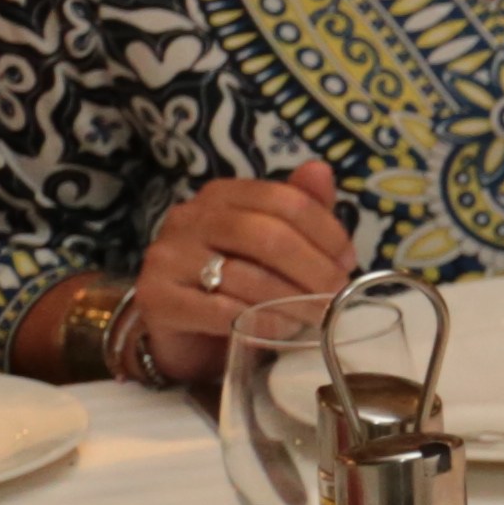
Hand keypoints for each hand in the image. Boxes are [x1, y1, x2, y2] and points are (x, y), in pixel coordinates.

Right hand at [133, 161, 356, 385]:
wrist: (182, 333)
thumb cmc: (235, 282)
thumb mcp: (272, 242)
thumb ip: (298, 208)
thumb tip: (321, 170)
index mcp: (220, 196)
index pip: (282, 199)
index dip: (325, 231)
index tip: (348, 261)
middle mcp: (188, 218)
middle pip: (266, 235)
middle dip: (313, 268)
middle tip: (337, 294)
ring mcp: (167, 257)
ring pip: (244, 276)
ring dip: (292, 299)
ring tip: (318, 315)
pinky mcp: (156, 298)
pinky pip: (220, 310)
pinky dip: (261, 322)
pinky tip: (282, 330)